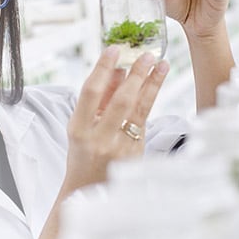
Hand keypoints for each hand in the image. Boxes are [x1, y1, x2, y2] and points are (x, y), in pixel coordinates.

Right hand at [64, 47, 168, 190]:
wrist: (88, 189)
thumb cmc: (82, 154)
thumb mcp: (81, 126)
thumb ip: (98, 99)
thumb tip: (116, 69)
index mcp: (79, 129)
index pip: (91, 92)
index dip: (103, 69)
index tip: (114, 50)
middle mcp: (98, 138)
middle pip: (121, 100)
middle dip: (136, 74)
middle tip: (147, 55)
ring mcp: (119, 147)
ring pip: (138, 110)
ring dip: (151, 84)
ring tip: (160, 64)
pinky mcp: (135, 153)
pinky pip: (144, 121)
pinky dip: (150, 99)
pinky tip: (156, 84)